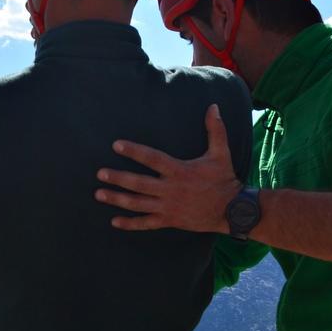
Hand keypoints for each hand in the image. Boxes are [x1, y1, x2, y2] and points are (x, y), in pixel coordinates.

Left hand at [95, 104, 241, 232]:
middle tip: (100, 174)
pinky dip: (130, 224)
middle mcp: (171, 189)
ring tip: (99, 194)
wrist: (233, 211)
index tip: (116, 145)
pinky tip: (114, 221)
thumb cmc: (224, 180)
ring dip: (117, 199)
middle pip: (139, 184)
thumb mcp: (221, 154)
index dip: (134, 151)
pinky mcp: (170, 221)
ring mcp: (168, 207)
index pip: (152, 158)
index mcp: (179, 171)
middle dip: (118, 178)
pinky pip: (146, 224)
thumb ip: (215, 130)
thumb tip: (214, 106)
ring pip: (138, 204)